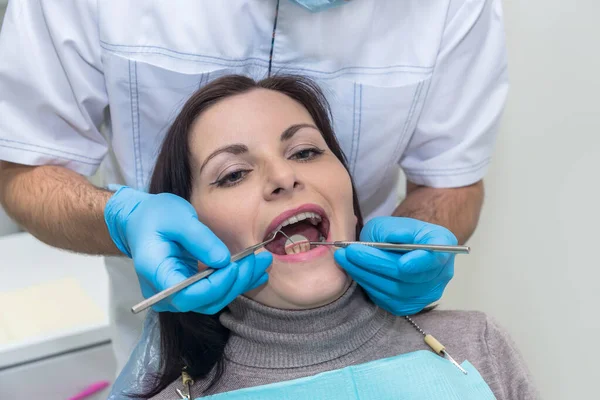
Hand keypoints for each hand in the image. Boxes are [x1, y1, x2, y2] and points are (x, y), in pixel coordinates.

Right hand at [104, 186, 270, 313]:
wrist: (139, 221)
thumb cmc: (154, 215)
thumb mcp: (177, 217)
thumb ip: (200, 239)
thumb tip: (224, 260)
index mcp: (156, 273)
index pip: (188, 295)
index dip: (216, 285)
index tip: (236, 265)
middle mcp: (164, 292)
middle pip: (205, 300)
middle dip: (235, 282)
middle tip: (259, 260)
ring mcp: (175, 294)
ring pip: (213, 300)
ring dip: (240, 283)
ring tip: (262, 263)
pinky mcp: (187, 289)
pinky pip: (213, 292)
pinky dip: (235, 282)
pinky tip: (254, 271)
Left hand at [334, 216, 455, 315]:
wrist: (396, 249)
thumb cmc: (395, 232)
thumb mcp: (391, 223)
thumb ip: (394, 230)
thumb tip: (395, 238)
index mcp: (443, 244)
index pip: (436, 256)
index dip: (421, 262)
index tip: (403, 264)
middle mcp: (442, 272)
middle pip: (408, 276)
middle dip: (375, 263)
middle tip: (350, 251)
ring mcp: (427, 293)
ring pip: (394, 289)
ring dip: (364, 274)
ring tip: (344, 257)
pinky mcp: (409, 306)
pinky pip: (386, 299)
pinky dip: (367, 284)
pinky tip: (354, 270)